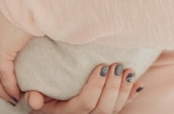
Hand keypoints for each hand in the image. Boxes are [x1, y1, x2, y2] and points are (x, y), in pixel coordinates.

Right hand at [25, 64, 143, 113]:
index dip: (96, 86)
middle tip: (117, 65)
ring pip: (115, 110)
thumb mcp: (37, 98)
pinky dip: (131, 97)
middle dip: (112, 86)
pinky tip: (139, 84)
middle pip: (103, 108)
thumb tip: (34, 99)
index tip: (101, 66)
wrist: (60, 108)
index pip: (85, 104)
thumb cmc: (47, 99)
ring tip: (128, 70)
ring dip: (124, 90)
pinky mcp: (107, 113)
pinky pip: (123, 109)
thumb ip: (35, 97)